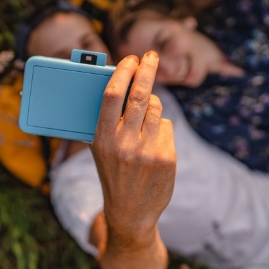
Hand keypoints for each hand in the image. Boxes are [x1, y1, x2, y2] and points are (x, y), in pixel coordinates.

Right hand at [90, 52, 176, 246]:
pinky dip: (161, 128)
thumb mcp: (101, 150)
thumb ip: (108, 121)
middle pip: (140, 95)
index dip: (123, 72)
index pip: (112, 96)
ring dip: (153, 104)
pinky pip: (167, 127)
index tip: (130, 58)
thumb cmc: (113, 174)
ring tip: (146, 114)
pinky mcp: (166, 158)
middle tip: (151, 56)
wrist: (130, 213)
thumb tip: (120, 84)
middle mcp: (124, 144)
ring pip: (157, 109)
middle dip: (147, 70)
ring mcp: (148, 151)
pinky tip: (153, 144)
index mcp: (102, 139)